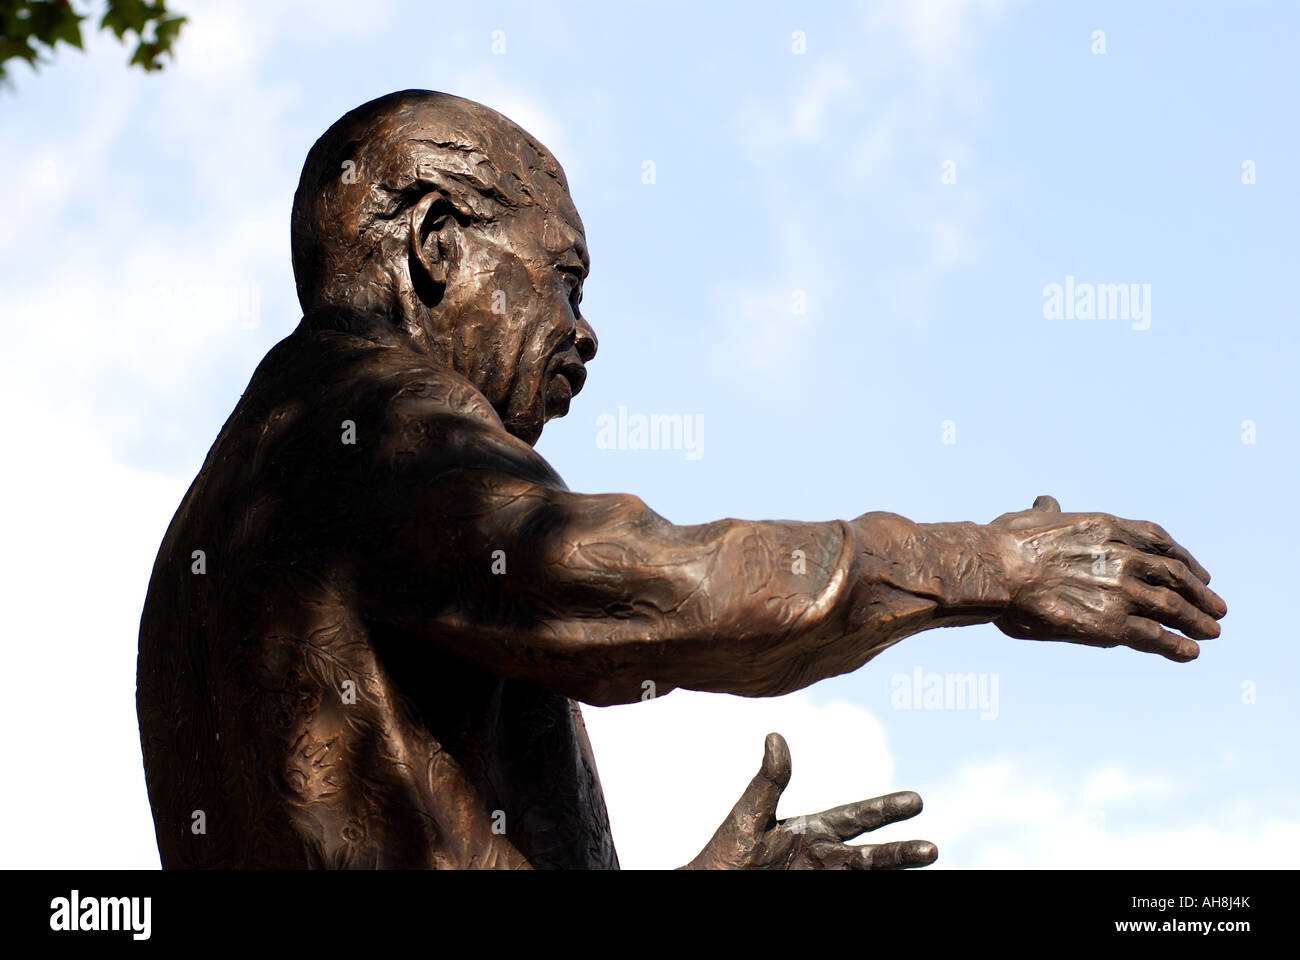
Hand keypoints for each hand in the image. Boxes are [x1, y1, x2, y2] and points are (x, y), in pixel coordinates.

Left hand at [681, 732, 936, 869]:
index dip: (885, 809)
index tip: (916, 802)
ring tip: (925, 863)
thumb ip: (768, 782)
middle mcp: (821, 856)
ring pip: (864, 876)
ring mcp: (819, 879)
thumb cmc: (724, 854)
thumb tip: (775, 737)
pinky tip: (894, 887)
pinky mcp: (815, 895)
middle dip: (899, 852)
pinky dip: (872, 890)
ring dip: (891, 872)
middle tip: (932, 849)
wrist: (710, 887)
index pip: (856, 817)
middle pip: (869, 855)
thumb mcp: (749, 816)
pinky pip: (852, 894)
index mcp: (810, 831)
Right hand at [990, 495, 1226, 661]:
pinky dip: (1176, 646)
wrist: (996, 569)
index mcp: (1107, 526)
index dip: (1185, 558)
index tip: (1198, 572)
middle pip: (1176, 575)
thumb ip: (1046, 513)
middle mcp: (1123, 556)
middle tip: (1216, 607)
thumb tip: (1045, 502)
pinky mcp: (1110, 623)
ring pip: (1173, 607)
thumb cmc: (1003, 542)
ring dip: (1197, 621)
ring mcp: (1120, 590)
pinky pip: (1154, 637)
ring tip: (1211, 631)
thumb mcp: (1030, 517)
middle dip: (1200, 593)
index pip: (1159, 540)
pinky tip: (1190, 652)